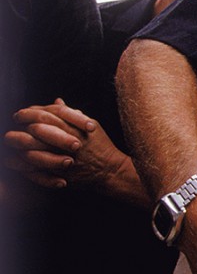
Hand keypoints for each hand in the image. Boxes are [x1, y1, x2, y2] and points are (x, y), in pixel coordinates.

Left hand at [5, 99, 146, 205]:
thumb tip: (57, 100)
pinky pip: (36, 167)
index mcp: (76, 127)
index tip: (21, 113)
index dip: (32, 111)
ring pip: (34, 148)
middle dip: (22, 125)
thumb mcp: (91, 124)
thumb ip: (72, 113)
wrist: (110, 170)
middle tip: (12, 123)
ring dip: (19, 143)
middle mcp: (69, 140)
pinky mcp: (61, 172)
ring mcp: (64, 157)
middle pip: (38, 128)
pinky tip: (15, 157)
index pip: (49, 113)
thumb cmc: (100, 146)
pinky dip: (23, 162)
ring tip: (10, 139)